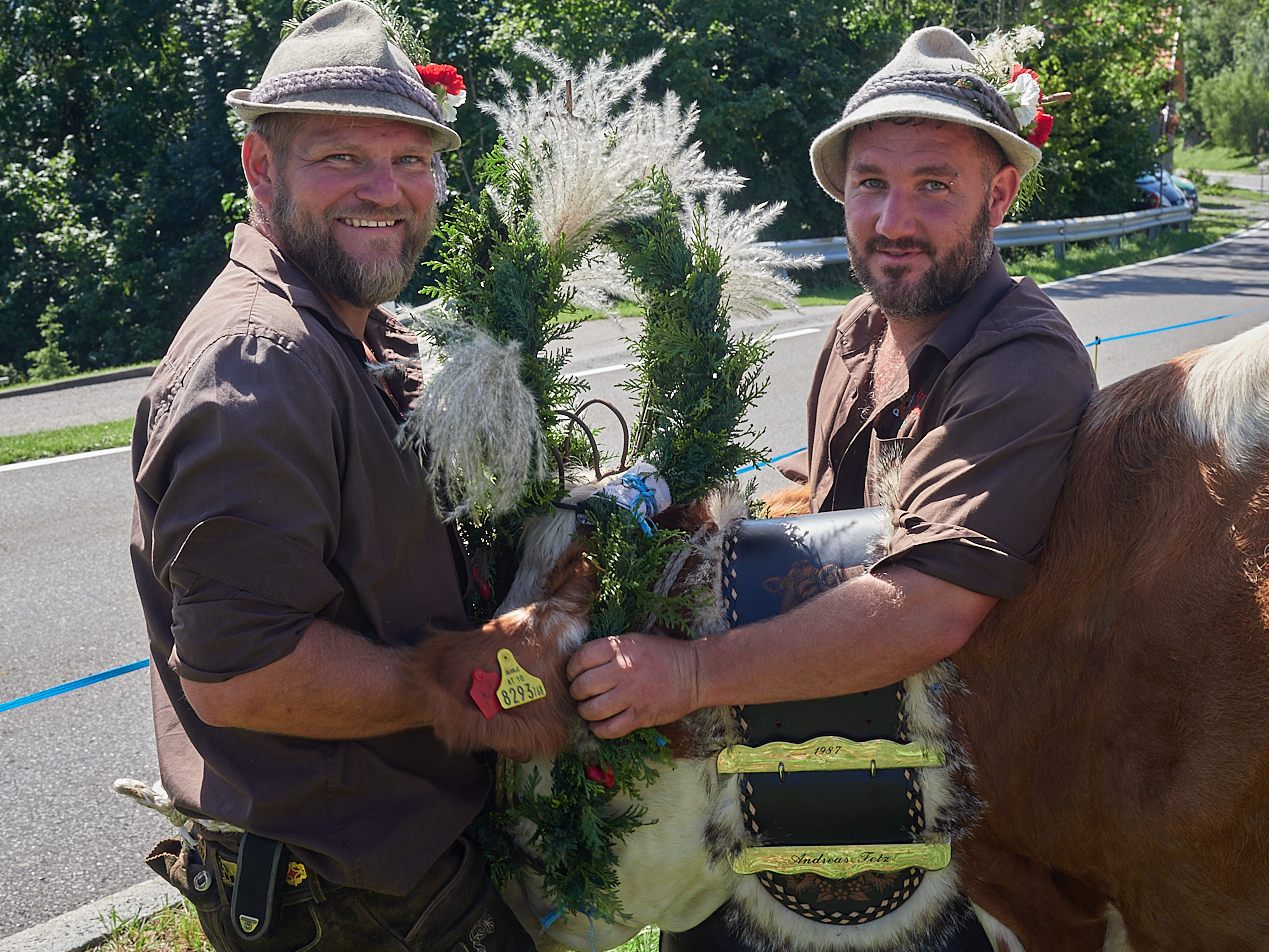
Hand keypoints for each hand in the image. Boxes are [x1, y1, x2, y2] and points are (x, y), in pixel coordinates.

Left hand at [566, 634, 700, 738]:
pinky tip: (599, 725)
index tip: (574, 675)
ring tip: (589, 710)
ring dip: (585, 712)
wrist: (695, 672)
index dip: (572, 669)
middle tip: (581, 694)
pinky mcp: (640, 716)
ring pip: (592, 710)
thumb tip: (580, 665)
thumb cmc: (662, 655)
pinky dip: (598, 730)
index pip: (580, 659)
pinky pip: (609, 729)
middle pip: (582, 686)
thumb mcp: (634, 641)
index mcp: (620, 648)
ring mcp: (631, 695)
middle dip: (576, 692)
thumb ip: (609, 650)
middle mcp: (622, 670)